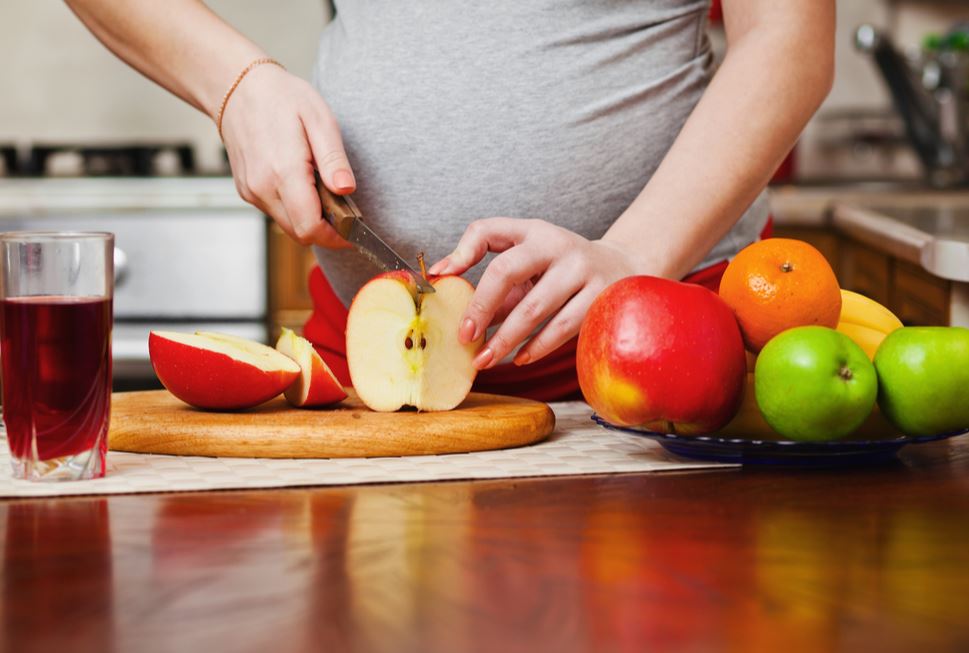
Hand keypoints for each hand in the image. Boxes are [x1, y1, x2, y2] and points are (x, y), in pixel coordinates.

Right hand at [220, 64, 353, 248]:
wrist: (237, 88)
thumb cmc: (281, 98)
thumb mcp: (319, 120)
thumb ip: (334, 160)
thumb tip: (346, 190)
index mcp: (283, 172)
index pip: (311, 228)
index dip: (336, 237)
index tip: (353, 230)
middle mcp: (262, 188)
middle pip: (301, 233)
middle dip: (326, 229)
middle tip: (344, 209)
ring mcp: (251, 191)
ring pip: (288, 226)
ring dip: (310, 219)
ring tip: (322, 189)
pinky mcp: (247, 190)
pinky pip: (276, 213)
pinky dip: (294, 209)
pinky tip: (302, 184)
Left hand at [428, 218, 639, 368]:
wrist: (621, 267)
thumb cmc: (560, 264)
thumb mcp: (528, 252)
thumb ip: (488, 264)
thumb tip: (442, 278)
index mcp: (534, 231)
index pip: (487, 232)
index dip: (461, 255)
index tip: (441, 280)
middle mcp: (558, 245)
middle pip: (506, 272)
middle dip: (481, 308)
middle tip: (464, 337)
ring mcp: (582, 271)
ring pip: (535, 309)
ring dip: (506, 339)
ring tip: (486, 359)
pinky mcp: (601, 298)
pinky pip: (563, 328)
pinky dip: (538, 347)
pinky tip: (520, 359)